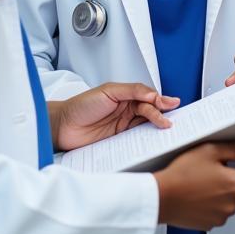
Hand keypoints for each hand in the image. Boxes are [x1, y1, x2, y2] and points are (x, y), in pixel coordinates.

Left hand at [51, 82, 179, 151]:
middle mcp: (126, 111)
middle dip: (161, 116)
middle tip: (169, 123)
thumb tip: (154, 94)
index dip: (160, 101)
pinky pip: (135, 141)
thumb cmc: (82, 105)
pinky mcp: (118, 142)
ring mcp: (123, 126)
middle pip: (149, 113)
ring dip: (155, 129)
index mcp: (126, 96)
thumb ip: (133, 90)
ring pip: (144, 127)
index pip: (148, 98)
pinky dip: (143, 141)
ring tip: (165, 132)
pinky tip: (150, 142)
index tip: (171, 105)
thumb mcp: (109, 91)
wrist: (63, 126)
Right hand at [155, 139, 234, 229]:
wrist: (161, 198)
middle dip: (232, 177)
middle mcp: (232, 204)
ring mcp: (222, 217)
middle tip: (213, 168)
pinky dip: (211, 204)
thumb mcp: (209, 151)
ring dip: (221, 191)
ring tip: (201, 182)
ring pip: (229, 199)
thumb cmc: (181, 174)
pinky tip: (197, 195)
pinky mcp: (210, 224)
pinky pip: (218, 211)